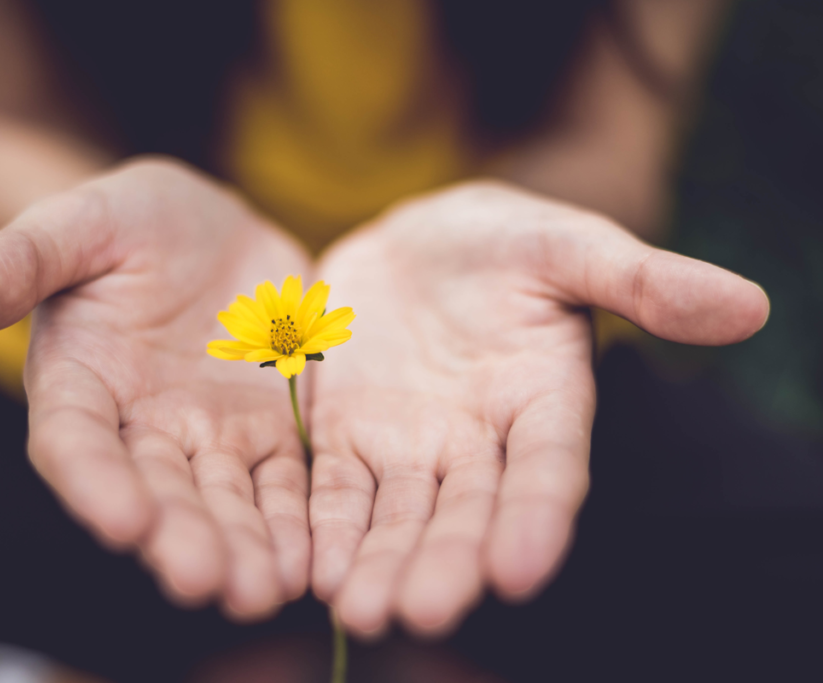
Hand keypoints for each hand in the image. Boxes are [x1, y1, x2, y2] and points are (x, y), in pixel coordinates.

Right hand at [0, 158, 312, 619]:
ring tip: (263, 590)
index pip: (77, 443)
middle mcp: (141, 427)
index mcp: (81, 383)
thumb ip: (20, 259)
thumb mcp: (79, 223)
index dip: (95, 483)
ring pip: (225, 501)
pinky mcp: (270, 431)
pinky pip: (285, 483)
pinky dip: (296, 521)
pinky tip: (312, 560)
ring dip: (243, 548)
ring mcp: (209, 435)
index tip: (123, 522)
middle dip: (180, 537)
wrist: (209, 228)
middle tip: (206, 582)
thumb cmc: (129, 221)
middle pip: (157, 491)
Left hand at [308, 181, 768, 636]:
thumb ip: (642, 279)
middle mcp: (479, 442)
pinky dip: (325, 527)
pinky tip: (312, 570)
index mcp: (543, 401)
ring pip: (398, 516)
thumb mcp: (566, 245)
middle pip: (466, 512)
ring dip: (380, 564)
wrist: (415, 243)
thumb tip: (749, 305)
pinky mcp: (347, 437)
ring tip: (362, 610)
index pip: (548, 469)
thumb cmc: (502, 242)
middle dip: (446, 562)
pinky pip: (335, 490)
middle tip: (421, 612)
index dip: (537, 517)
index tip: (520, 570)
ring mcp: (409, 446)